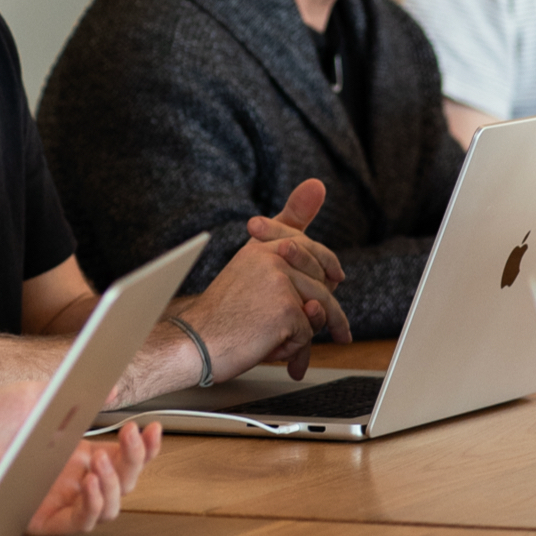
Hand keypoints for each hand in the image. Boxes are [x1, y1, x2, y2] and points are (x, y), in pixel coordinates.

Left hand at [0, 382, 160, 534]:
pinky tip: (91, 481)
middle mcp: (71, 481)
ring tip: (101, 458)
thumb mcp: (37, 395)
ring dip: (116, 484)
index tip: (152, 426)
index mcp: (74, 453)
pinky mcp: (40, 521)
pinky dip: (93, 505)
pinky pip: (78, 524)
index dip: (143, 447)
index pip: (121, 457)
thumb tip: (111, 385)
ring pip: (109, 509)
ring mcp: (57, 502)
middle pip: (123, 482)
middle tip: (132, 435)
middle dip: (137, 460)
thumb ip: (75, 392)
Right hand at [186, 179, 351, 382]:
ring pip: (321, 308)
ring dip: (310, 334)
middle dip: (331, 310)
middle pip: (323, 280)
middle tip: (339, 333)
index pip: (305, 244)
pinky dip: (295, 349)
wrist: (197, 340)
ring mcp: (279, 279)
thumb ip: (286, 229)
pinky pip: (309, 332)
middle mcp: (272, 255)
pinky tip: (271, 348)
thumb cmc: (221, 312)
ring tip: (295, 352)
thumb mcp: (253, 267)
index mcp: (261, 245)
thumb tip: (318, 183)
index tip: (338, 277)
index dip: (326, 262)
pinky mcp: (286, 306)